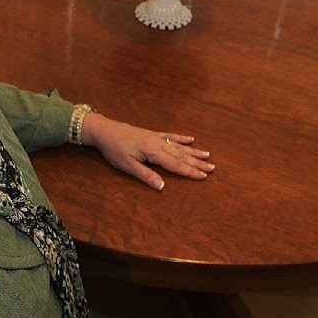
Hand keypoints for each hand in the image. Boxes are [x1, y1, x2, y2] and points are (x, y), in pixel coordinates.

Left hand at [80, 113, 213, 190]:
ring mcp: (155, 137)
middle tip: (213, 168)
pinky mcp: (151, 134)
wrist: (105, 131)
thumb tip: (162, 187)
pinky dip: (181, 138)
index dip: (190, 171)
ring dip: (193, 151)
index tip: (204, 176)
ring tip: (207, 155)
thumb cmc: (114, 149)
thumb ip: (146, 176)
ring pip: (178, 146)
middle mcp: (157, 143)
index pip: (175, 164)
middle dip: (197, 162)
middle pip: (181, 155)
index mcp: (153, 152)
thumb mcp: (127, 166)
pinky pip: (170, 136)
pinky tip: (191, 139)